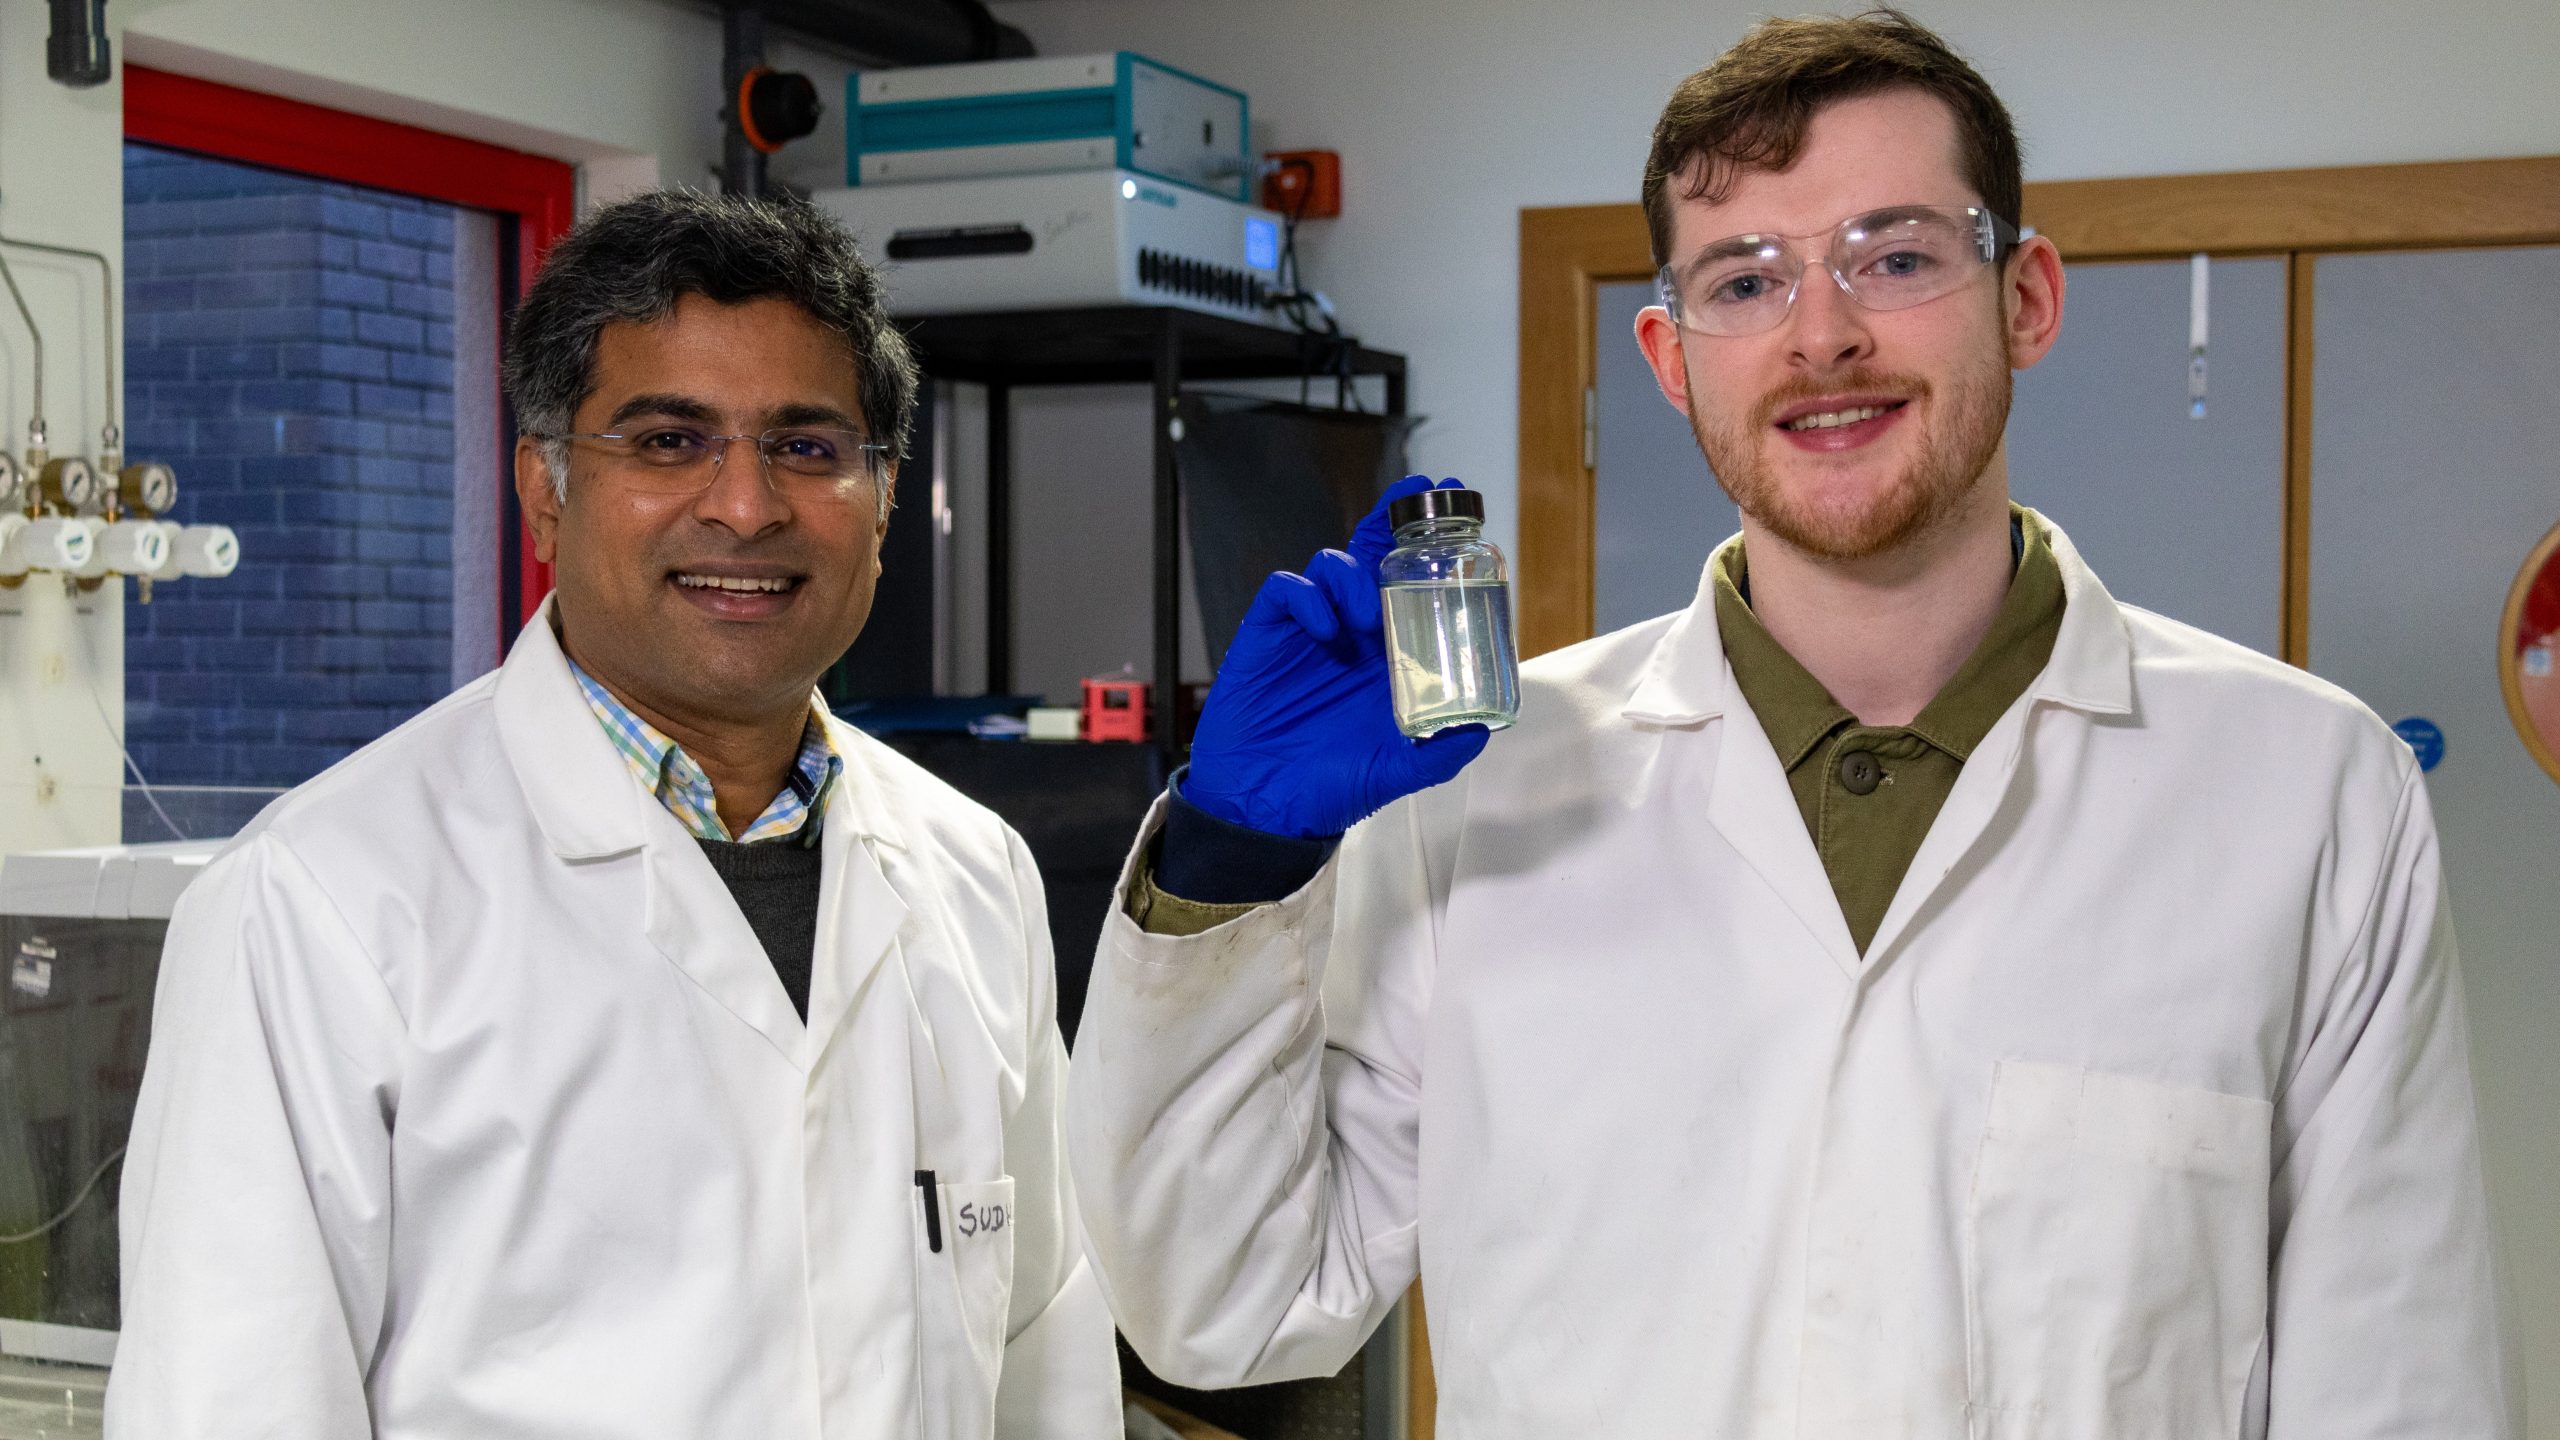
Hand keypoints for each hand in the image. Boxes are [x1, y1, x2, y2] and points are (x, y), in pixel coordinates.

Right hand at [1184, 476, 1491, 839]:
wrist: (1263, 806)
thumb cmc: (1330, 788)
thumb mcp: (1396, 772)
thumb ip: (1439, 754)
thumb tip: (1483, 730)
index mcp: (1386, 656)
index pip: (1409, 586)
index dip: (1428, 547)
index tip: (1458, 511)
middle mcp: (1350, 633)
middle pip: (1371, 557)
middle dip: (1393, 520)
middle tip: (1418, 495)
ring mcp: (1308, 630)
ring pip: (1330, 565)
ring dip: (1351, 576)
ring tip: (1363, 615)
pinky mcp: (1268, 634)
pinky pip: (1286, 590)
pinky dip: (1306, 596)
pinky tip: (1323, 627)